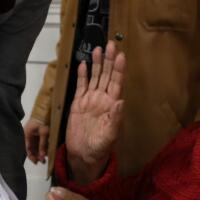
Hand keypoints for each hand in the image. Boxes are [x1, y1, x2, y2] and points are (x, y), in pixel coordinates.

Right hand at [24, 117, 49, 163]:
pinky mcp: (38, 133)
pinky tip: (47, 151)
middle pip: (31, 148)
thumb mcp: (44, 132)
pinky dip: (42, 147)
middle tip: (43, 161)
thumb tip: (41, 156)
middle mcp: (28, 135)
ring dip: (40, 152)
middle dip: (36, 155)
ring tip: (45, 157)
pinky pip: (39, 142)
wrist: (47, 108)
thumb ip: (43, 145)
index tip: (36, 162)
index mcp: (26, 134)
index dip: (32, 156)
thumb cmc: (44, 118)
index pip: (27, 149)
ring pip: (35, 146)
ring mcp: (33, 134)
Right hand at [64, 42, 124, 182]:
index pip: (116, 83)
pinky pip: (81, 86)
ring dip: (97, 64)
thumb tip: (120, 101)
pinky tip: (84, 64)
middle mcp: (102, 100)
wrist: (83, 155)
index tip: (121, 56)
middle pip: (106, 76)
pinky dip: (82, 75)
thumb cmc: (100, 148)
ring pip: (95, 78)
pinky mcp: (78, 104)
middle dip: (109, 60)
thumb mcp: (110, 136)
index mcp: (111, 105)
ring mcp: (90, 100)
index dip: (118, 69)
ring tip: (99, 49)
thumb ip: (115, 119)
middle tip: (111, 44)